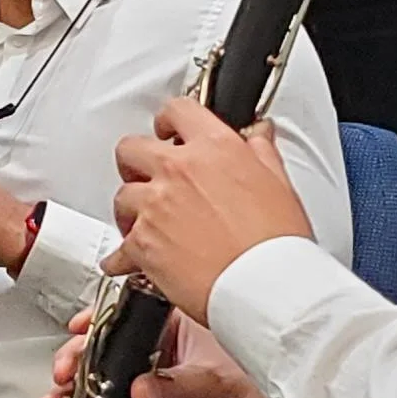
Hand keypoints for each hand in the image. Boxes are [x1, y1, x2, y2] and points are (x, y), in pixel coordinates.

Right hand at [37, 309, 305, 397]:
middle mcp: (156, 357)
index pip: (128, 314)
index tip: (79, 328)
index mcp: (177, 328)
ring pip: (94, 384)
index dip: (98, 320)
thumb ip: (181, 386)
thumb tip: (143, 389)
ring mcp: (145, 391)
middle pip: (102, 348)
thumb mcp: (225, 385)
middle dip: (75, 356)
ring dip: (69, 389)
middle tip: (66, 369)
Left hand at [105, 98, 313, 321]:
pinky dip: (120, 258)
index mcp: (214, 148)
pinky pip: (117, 249)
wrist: (263, 287)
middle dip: (137, 162)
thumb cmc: (275, 244)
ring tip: (146, 223)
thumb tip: (257, 136)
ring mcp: (156, 206)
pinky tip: (127, 262)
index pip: (178, 110)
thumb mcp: (279, 184)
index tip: (167, 131)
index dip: (169, 120)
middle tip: (148, 176)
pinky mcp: (142, 244)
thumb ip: (260, 152)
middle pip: (131, 149)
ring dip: (131, 209)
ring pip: (122, 196)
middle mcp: (178, 171)